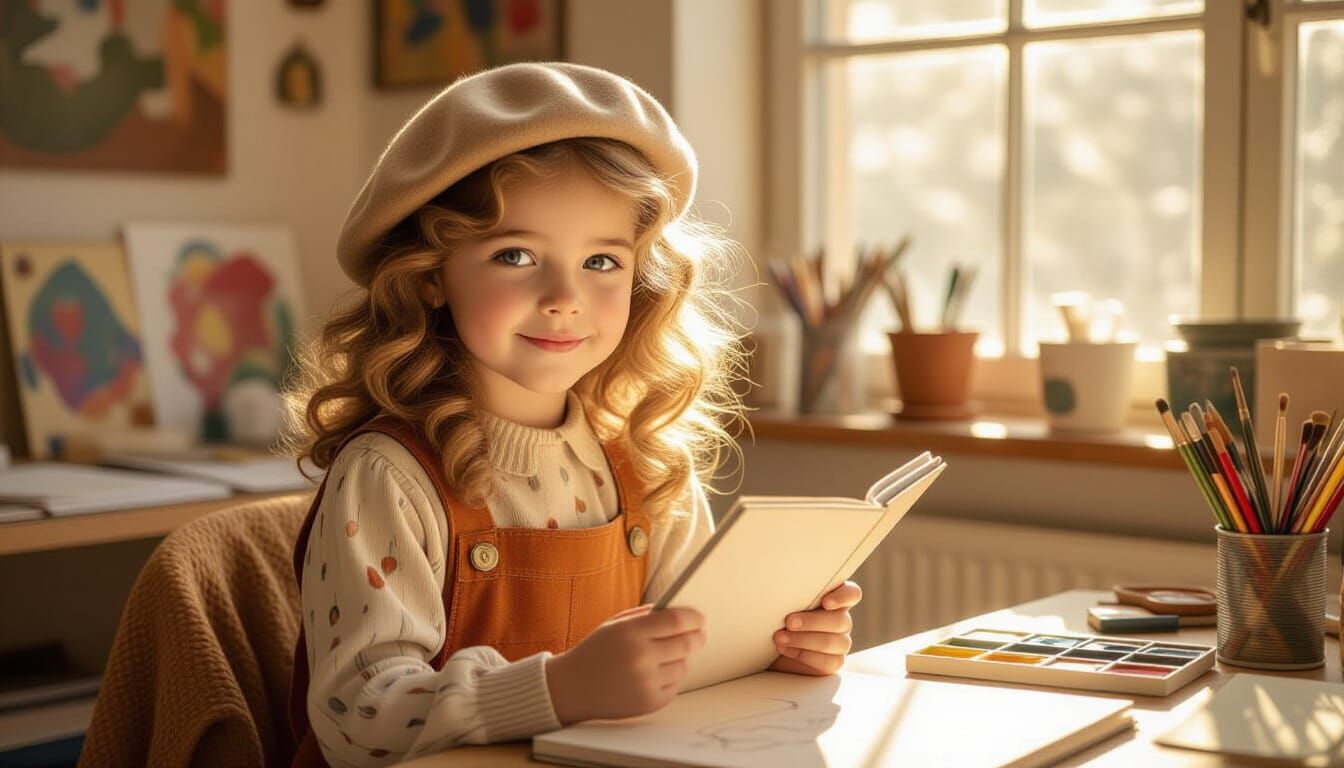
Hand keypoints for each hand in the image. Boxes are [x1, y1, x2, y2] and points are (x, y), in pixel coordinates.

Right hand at [545, 604, 705, 723]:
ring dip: (680, 659)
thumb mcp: (614, 625)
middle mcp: (639, 657)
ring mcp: (645, 682)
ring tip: (663, 656)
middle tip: (699, 634)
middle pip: (687, 643)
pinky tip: (653, 674)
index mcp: (630, 632)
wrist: (571, 687)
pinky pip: (675, 685)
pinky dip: (670, 678)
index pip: (676, 621)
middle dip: (697, 637)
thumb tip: (681, 613)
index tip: (700, 618)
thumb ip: (645, 616)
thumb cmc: (595, 652)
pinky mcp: (649, 702)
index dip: (694, 617)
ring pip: (683, 665)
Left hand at [768, 581, 860, 675]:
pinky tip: (786, 650)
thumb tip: (782, 582)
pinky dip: (804, 655)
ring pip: (834, 642)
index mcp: (833, 599)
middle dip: (812, 622)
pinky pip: (828, 662)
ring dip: (804, 639)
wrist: (766, 647)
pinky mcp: (832, 662)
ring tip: (779, 638)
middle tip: (789, 622)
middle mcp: (840, 620)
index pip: (852, 594)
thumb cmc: (775, 618)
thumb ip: (792, 594)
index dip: (843, 597)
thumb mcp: (782, 603)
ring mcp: (839, 642)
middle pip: (841, 620)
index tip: (825, 602)